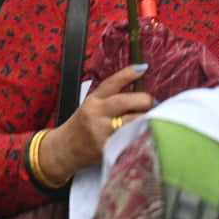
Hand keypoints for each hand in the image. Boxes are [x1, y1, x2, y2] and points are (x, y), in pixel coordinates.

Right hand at [36, 62, 150, 181]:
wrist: (63, 150)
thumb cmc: (82, 125)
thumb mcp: (92, 105)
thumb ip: (112, 96)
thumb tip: (143, 86)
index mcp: (94, 100)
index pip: (111, 83)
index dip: (128, 74)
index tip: (143, 68)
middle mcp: (96, 114)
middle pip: (124, 102)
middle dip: (145, 100)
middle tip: (154, 103)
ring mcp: (101, 133)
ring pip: (130, 121)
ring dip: (147, 118)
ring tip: (156, 118)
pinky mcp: (106, 149)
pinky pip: (129, 140)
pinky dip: (141, 135)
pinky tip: (148, 133)